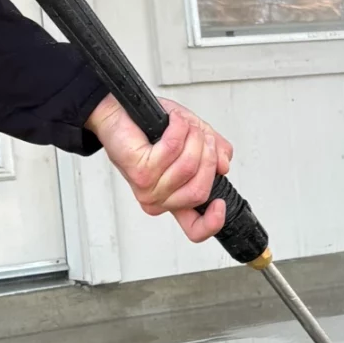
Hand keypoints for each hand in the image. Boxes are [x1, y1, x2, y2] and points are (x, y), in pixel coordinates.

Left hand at [87, 94, 230, 244]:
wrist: (119, 114)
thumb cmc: (150, 128)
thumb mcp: (195, 138)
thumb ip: (215, 152)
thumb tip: (224, 165)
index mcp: (175, 197)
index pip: (195, 229)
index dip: (213, 222)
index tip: (220, 204)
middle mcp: (160, 198)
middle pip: (199, 191)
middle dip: (208, 156)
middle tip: (202, 136)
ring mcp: (149, 188)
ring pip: (188, 167)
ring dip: (194, 138)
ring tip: (186, 125)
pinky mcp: (140, 171)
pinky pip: (173, 148)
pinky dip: (179, 128)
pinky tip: (175, 120)